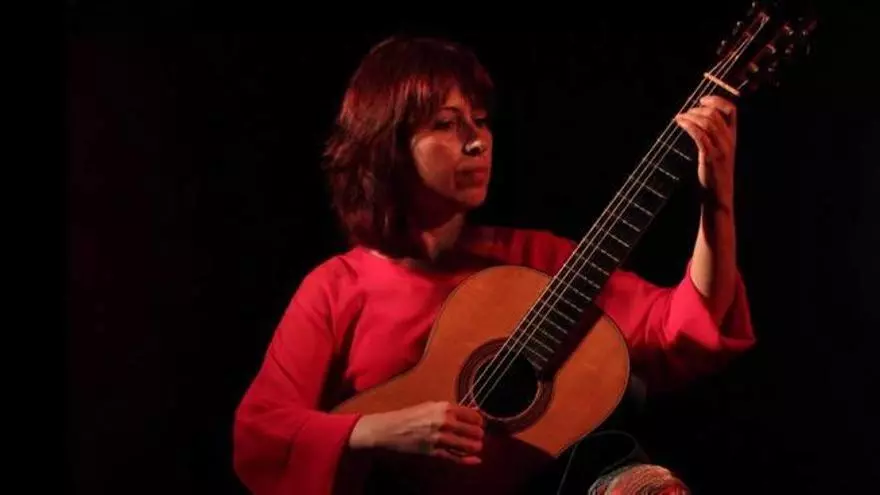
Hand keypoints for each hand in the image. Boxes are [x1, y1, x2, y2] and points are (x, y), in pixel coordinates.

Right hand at [348, 401, 484, 464]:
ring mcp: (440, 438)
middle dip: (478, 435)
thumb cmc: (408, 416)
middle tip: (479, 436)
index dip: (479, 421)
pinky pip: (455, 457)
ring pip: (467, 445)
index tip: (480, 424)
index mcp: (444, 407)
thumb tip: (468, 412)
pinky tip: (476, 460)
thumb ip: (448, 410)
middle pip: (473, 430)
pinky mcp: (434, 452)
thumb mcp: (430, 406)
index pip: (472, 415)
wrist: (389, 429)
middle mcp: (445, 421)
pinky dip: (467, 460)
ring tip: (477, 447)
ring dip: (475, 447)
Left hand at [674, 95, 736, 209]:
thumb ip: (714, 137)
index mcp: (732, 137)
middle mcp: (729, 141)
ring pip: (708, 123)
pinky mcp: (710, 157)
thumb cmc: (715, 174)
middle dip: (697, 110)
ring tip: (679, 118)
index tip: (702, 99)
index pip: (732, 110)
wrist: (719, 196)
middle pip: (715, 115)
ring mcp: (720, 149)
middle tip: (685, 114)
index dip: (717, 100)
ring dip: (691, 117)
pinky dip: (689, 126)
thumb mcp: (719, 152)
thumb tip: (700, 121)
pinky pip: (700, 136)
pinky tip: (680, 124)